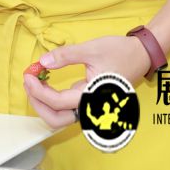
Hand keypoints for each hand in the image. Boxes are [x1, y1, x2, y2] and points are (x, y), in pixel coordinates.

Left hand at [24, 36, 149, 127]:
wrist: (141, 55)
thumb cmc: (120, 52)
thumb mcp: (91, 49)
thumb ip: (66, 55)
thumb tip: (43, 61)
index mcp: (91, 96)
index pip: (57, 102)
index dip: (38, 90)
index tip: (28, 74)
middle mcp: (91, 107)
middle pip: (56, 120)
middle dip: (37, 103)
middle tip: (28, 81)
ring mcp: (90, 106)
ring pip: (60, 118)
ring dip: (43, 104)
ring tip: (34, 82)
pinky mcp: (89, 102)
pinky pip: (66, 109)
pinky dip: (52, 100)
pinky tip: (46, 83)